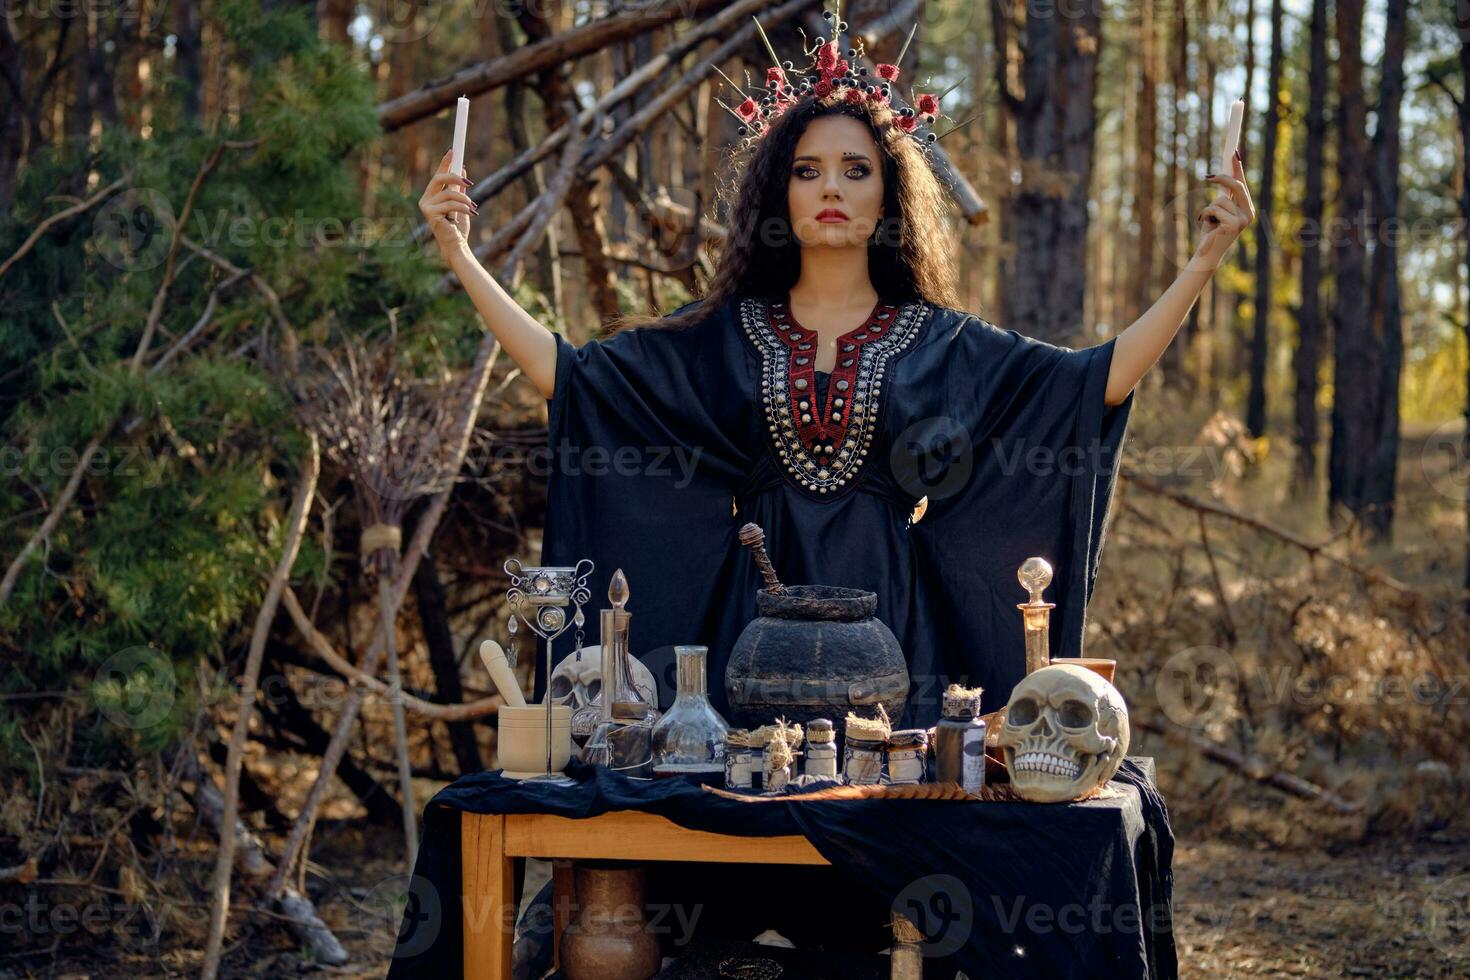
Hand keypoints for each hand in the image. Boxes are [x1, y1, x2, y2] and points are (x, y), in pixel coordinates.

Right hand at [419, 148, 477, 261]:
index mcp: (432, 196)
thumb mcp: (462, 203)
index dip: (445, 162)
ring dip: (464, 199)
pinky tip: (471, 213)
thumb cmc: (458, 227)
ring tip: (473, 208)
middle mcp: (426, 200)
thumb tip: (462, 169)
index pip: (438, 175)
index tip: (453, 150)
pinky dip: (463, 208)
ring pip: (448, 193)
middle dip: (454, 177)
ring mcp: (426, 207)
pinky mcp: (430, 214)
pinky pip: (450, 204)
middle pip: (438, 178)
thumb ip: (459, 188)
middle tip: (469, 182)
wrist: (457, 245)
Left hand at [1190, 149, 1255, 270]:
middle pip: (1237, 186)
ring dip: (1209, 207)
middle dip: (1222, 178)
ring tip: (1209, 221)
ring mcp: (1242, 219)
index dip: (1238, 168)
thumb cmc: (1212, 231)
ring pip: (1220, 199)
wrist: (1207, 252)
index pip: (1243, 184)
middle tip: (1207, 176)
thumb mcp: (1218, 211)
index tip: (1234, 152)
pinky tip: (1206, 225)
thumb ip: (1224, 196)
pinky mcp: (1233, 225)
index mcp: (1247, 208)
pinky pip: (1213, 208)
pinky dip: (1205, 214)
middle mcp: (1248, 213)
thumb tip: (1220, 175)